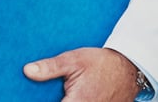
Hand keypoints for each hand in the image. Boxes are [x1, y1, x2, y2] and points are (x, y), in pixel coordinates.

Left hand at [23, 47, 140, 101]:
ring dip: (65, 101)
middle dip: (53, 100)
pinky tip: (72, 94)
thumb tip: (28, 71)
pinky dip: (74, 101)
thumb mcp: (73, 60)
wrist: (129, 68)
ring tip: (66, 91)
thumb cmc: (102, 63)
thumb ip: (50, 67)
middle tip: (56, 90)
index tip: (31, 98)